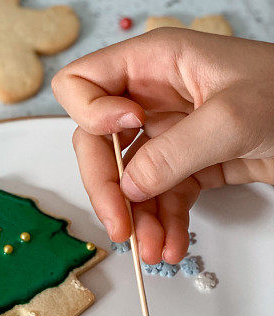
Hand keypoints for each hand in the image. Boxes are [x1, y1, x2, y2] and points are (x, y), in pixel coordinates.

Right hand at [52, 30, 273, 263]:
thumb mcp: (231, 118)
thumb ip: (173, 153)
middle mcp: (152, 98)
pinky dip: (163, 226)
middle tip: (120, 227)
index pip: (83, 85)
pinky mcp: (187, 166)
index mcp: (155, 63)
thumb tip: (130, 187)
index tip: (126, 135)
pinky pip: (161, 200)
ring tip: (153, 252)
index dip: (92, 115)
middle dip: (107, 189)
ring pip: (129, 183)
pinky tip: (173, 246)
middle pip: (98, 145)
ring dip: (137, 221)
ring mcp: (168, 135)